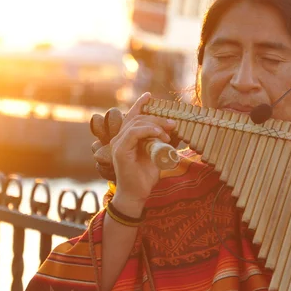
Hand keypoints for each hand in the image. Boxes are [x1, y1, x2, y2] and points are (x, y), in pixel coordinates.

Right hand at [110, 92, 175, 215]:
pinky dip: (148, 131)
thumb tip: (172, 129)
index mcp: (126, 138)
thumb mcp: (156, 154)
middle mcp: (119, 138)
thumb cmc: (145, 176)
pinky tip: (159, 135)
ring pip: (137, 123)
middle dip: (157, 117)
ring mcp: (118, 144)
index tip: (149, 96)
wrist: (137, 194)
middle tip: (173, 124)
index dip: (139, 105)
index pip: (132, 117)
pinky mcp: (120, 150)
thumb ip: (159, 141)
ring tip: (168, 133)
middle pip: (138, 118)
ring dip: (156, 125)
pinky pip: (134, 133)